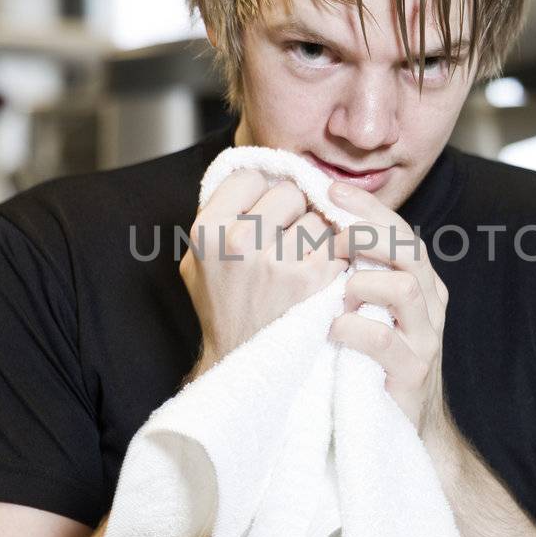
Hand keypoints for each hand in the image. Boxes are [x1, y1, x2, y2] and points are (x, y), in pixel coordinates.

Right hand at [179, 168, 347, 372]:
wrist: (242, 363)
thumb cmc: (222, 306)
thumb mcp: (199, 259)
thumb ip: (220, 215)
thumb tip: (257, 174)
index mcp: (207, 230)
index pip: (251, 176)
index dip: (262, 194)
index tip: (264, 215)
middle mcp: (238, 241)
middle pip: (290, 192)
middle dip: (294, 211)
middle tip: (286, 239)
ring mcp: (277, 261)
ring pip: (318, 217)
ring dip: (317, 234)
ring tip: (301, 260)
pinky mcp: (311, 279)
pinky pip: (336, 243)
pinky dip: (334, 256)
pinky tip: (319, 275)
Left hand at [325, 180, 455, 443]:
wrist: (392, 431)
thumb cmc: (364, 363)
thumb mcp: (358, 310)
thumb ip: (346, 274)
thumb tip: (301, 226)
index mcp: (415, 281)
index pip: (396, 230)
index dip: (366, 207)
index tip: (329, 189)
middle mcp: (427, 304)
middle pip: (409, 249)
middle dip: (369, 230)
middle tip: (332, 226)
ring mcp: (425, 339)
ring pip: (406, 288)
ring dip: (363, 281)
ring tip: (332, 291)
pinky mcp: (413, 374)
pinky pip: (388, 340)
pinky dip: (356, 328)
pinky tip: (331, 329)